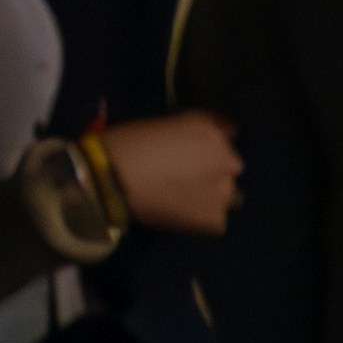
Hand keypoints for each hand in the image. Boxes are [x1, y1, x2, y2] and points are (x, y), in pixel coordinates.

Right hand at [95, 110, 240, 237]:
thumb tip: (217, 132)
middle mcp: (229, 161)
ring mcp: (224, 192)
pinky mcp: (214, 220)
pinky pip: (214, 220)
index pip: (225, 135)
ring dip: (208, 195)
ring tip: (178, 198)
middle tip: (182, 177)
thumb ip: (196, 127)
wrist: (113, 179)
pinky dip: (200, 218)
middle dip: (210, 170)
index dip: (205, 146)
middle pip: (228, 167)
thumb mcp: (167, 123)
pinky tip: (178, 214)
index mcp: (215, 132)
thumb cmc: (129, 144)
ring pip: (224, 194)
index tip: (188, 152)